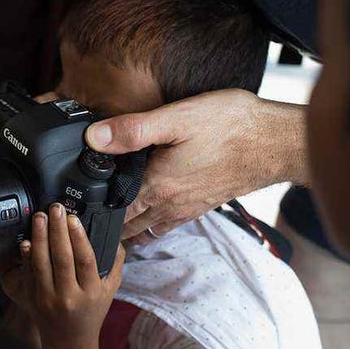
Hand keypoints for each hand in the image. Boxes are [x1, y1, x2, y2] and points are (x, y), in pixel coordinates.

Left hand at [1, 204, 124, 348]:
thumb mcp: (110, 290)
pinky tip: (26, 241)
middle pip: (62, 259)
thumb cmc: (91, 313)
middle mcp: (70, 296)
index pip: (85, 261)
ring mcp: (49, 299)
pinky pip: (29, 274)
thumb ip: (115, 263)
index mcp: (91, 292)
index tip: (73, 218)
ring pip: (42, 264)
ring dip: (40, 238)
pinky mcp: (33, 299)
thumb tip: (117, 236)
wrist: (70, 342)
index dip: (78, 237)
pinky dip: (26, 257)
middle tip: (55, 209)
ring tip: (40, 217)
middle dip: (57, 230)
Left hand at [84, 89, 307, 239]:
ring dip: (127, 229)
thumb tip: (92, 138)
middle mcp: (171, 205)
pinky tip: (147, 210)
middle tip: (82, 222)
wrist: (277, 142)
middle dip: (104, 228)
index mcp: (158, 187)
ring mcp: (188, 208)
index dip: (91, 214)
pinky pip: (168, 223)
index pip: (113, 213)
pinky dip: (151, 224)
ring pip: (148, 229)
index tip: (72, 212)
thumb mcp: (177, 118)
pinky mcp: (203, 204)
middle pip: (128, 227)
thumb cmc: (231, 126)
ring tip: (106, 223)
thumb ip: (132, 130)